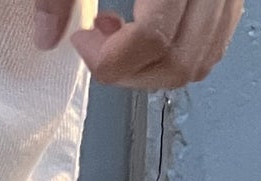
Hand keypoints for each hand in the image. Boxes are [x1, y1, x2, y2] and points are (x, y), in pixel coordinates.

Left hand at [34, 0, 243, 88]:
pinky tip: (147, 26)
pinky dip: (177, 52)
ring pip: (200, 61)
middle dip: (130, 73)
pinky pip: (213, 42)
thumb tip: (47, 38)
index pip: (154, 40)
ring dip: (153, 69)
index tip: (82, 41)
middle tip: (99, 48)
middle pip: (180, 63)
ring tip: (120, 36)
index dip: (110, 57)